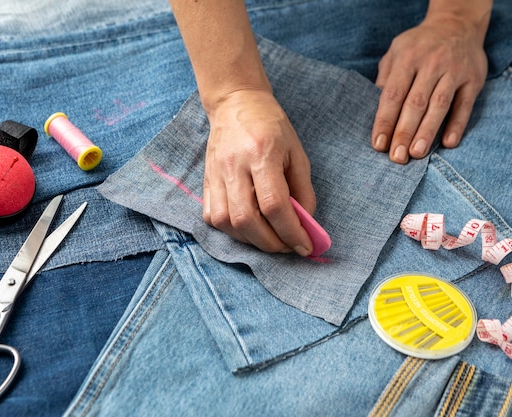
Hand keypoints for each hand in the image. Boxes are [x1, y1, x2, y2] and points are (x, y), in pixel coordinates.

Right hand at [203, 89, 315, 255]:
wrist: (235, 103)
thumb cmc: (271, 126)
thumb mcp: (297, 153)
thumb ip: (303, 190)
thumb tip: (306, 224)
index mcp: (261, 154)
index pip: (274, 205)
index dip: (291, 232)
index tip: (304, 246)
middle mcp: (234, 166)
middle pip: (246, 220)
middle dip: (270, 243)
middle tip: (287, 246)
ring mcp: (215, 174)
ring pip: (226, 222)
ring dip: (249, 239)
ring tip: (268, 237)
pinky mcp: (205, 180)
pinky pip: (211, 217)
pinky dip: (230, 230)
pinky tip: (246, 227)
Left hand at [371, 13, 487, 162]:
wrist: (457, 24)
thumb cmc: (418, 46)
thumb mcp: (395, 52)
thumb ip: (385, 79)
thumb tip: (375, 109)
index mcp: (407, 58)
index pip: (393, 94)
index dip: (385, 121)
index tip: (378, 144)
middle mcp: (431, 64)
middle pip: (416, 103)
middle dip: (405, 132)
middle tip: (396, 157)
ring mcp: (454, 71)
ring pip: (439, 105)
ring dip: (428, 131)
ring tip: (417, 153)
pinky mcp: (474, 79)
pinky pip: (465, 105)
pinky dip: (457, 125)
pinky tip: (448, 143)